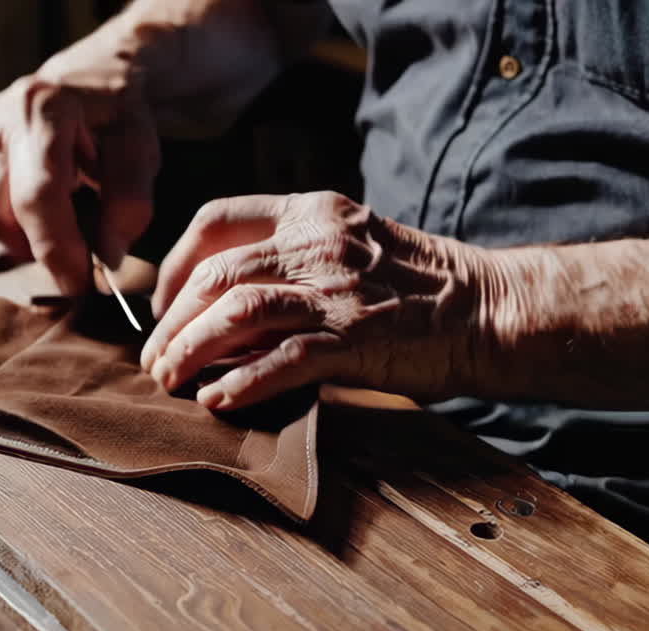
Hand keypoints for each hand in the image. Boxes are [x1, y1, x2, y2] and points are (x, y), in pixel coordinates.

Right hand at [0, 68, 159, 294]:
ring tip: (61, 229)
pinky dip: (12, 226)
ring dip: (21, 243)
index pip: (38, 195)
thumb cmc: (116, 116)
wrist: (89, 78)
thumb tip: (110, 255)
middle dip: (35, 253)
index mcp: (42, 108)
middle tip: (75, 264)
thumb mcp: (140, 149)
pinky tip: (43, 212)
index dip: (56, 248)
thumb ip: (130, 201)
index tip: (79, 285)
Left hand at [140, 192, 502, 409]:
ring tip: (170, 380)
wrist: (493, 309)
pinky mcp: (357, 337)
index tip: (162, 305)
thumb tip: (225, 308)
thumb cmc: (419, 286)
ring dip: (192, 349)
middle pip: (215, 274)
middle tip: (155, 359)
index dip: (175, 264)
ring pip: (237, 311)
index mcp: (312, 213)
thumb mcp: (351, 246)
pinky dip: (241, 381)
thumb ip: (293, 261)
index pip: (216, 220)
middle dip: (172, 322)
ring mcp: (337, 290)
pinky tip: (217, 399)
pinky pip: (282, 358)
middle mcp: (318, 243)